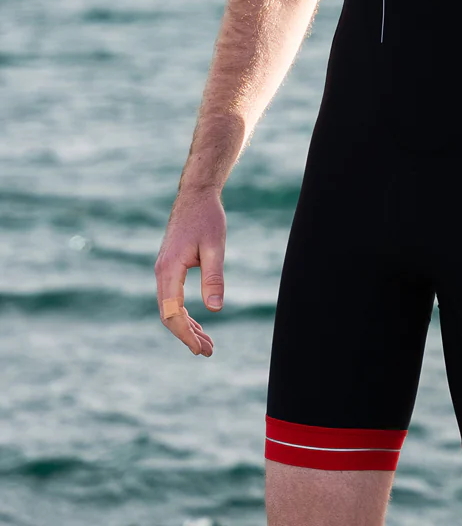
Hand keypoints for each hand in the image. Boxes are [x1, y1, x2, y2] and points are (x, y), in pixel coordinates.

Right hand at [154, 189, 226, 356]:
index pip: (171, 313)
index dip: (185, 334)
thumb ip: (214, 277)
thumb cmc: (207, 218)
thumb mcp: (215, 247)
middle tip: (207, 352)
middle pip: (168, 315)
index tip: (201, 349)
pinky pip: (173, 298)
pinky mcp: (170, 268)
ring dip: (186, 327)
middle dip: (187, 335)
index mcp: (169, 270)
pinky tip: (199, 323)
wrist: (195, 195)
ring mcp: (163, 271)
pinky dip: (184, 314)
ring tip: (206, 344)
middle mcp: (161, 273)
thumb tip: (214, 309)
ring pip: (170, 308)